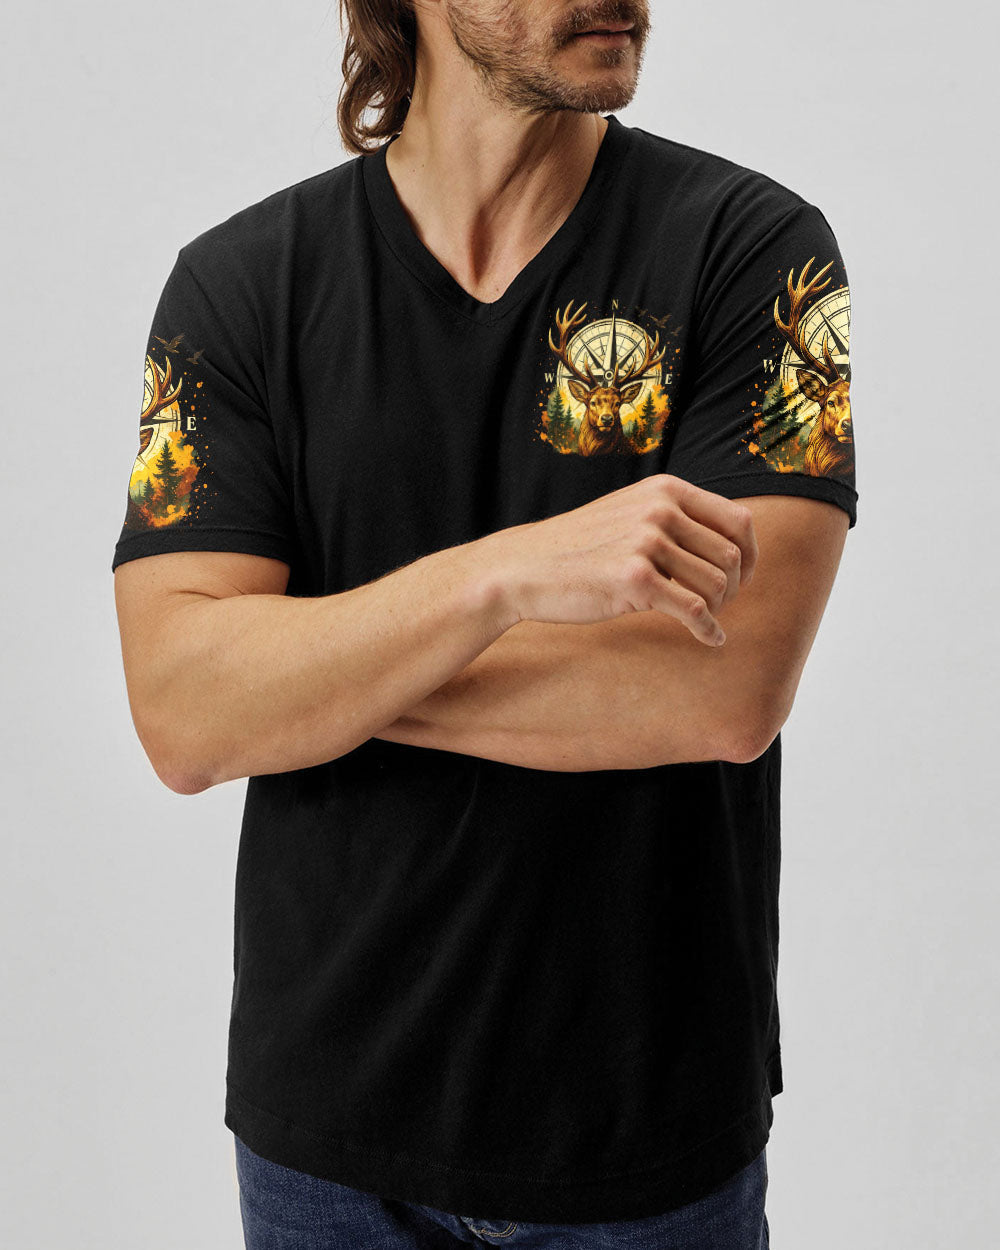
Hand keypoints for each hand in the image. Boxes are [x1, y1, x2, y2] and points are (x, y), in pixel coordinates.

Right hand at [483, 474, 757, 645]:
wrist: (525, 568)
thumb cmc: (580, 548)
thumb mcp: (630, 513)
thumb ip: (674, 517)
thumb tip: (732, 545)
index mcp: (665, 490)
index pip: (739, 521)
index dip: (750, 555)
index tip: (742, 578)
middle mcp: (660, 510)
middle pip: (731, 557)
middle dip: (733, 588)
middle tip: (716, 606)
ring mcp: (647, 543)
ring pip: (717, 585)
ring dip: (718, 609)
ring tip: (702, 619)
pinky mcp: (635, 580)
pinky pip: (695, 611)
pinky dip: (709, 631)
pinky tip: (709, 640)